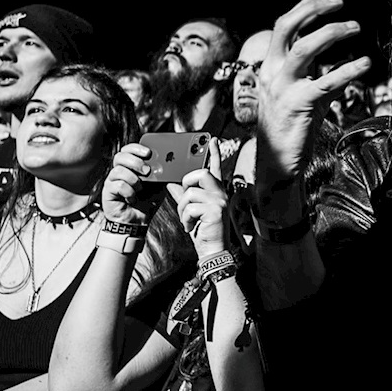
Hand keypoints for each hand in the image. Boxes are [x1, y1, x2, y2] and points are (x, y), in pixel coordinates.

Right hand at [102, 144, 165, 229]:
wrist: (138, 221)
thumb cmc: (147, 201)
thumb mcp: (159, 185)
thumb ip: (162, 174)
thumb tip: (172, 163)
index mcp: (131, 167)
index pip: (128, 150)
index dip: (136, 148)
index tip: (149, 152)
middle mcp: (119, 171)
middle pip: (120, 156)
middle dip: (135, 161)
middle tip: (147, 171)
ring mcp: (112, 181)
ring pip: (118, 170)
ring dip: (133, 179)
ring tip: (140, 188)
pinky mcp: (107, 192)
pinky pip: (116, 185)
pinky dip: (128, 192)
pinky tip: (133, 198)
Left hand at [168, 139, 231, 258]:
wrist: (212, 250)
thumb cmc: (204, 230)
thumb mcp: (191, 210)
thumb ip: (183, 194)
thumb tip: (171, 183)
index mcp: (216, 191)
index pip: (215, 168)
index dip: (214, 153)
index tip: (212, 140)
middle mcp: (221, 193)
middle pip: (201, 174)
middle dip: (187, 184)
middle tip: (186, 200)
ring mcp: (219, 201)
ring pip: (190, 193)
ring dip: (183, 209)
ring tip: (188, 220)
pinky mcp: (215, 211)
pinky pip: (190, 207)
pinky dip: (185, 219)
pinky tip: (191, 226)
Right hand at [258, 0, 370, 182]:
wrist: (275, 162)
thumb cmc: (291, 128)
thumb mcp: (305, 95)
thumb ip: (320, 76)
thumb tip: (345, 62)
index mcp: (270, 66)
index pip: (284, 26)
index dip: (305, 7)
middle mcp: (272, 72)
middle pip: (287, 27)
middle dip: (313, 10)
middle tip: (340, 2)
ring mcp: (282, 88)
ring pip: (303, 49)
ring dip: (330, 32)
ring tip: (354, 27)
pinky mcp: (298, 106)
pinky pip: (326, 82)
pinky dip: (347, 70)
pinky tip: (364, 63)